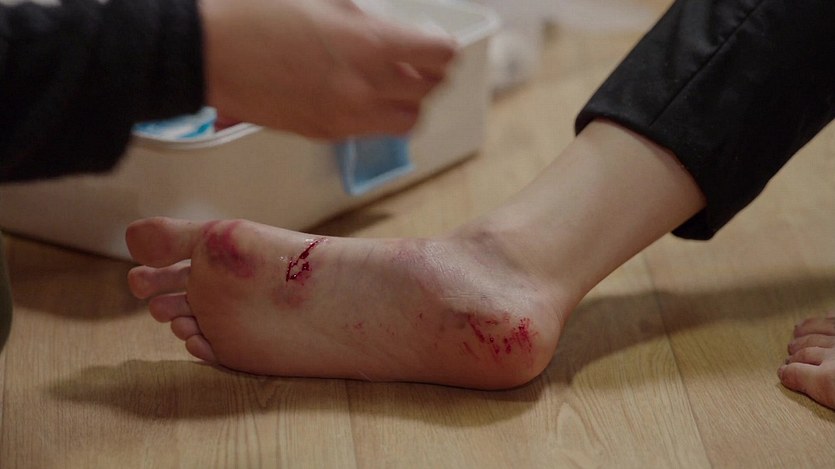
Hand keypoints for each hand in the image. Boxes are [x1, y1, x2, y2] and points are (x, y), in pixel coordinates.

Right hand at [200, 0, 456, 139]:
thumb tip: (393, 28)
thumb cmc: (255, 14)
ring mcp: (346, 117)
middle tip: (418, 59)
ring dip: (408, 101)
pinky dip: (376, 115)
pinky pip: (370, 130)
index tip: (433, 39)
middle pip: (430, 90)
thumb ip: (371, 18)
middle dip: (429, 72)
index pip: (441, 55)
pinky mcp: (323, 133)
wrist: (206, 51)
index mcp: (372, 45)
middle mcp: (366, 88)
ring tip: (392, 83)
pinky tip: (358, 94)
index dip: (442, 45)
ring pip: (407, 120)